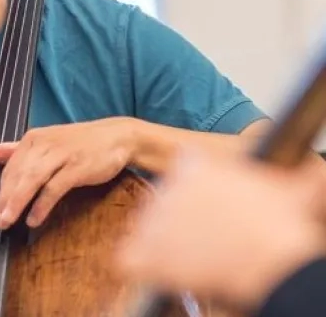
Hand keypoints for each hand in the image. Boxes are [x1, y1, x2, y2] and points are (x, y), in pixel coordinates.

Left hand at [0, 118, 134, 229]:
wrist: (117, 137)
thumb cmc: (79, 143)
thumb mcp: (47, 142)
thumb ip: (17, 149)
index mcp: (33, 139)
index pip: (10, 167)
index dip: (0, 190)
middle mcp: (44, 144)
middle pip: (18, 174)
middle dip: (4, 199)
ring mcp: (61, 155)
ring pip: (31, 179)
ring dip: (17, 202)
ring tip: (7, 221)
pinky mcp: (77, 167)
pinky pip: (54, 188)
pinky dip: (42, 204)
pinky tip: (34, 219)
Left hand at [115, 149, 325, 310]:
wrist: (272, 262)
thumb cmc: (280, 227)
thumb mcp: (290, 188)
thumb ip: (299, 173)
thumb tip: (319, 167)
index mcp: (194, 167)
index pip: (180, 171)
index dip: (194, 193)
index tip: (208, 208)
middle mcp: (166, 188)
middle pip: (161, 202)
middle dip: (178, 220)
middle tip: (203, 238)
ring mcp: (152, 220)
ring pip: (145, 229)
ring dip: (162, 243)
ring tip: (190, 257)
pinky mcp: (142, 254)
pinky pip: (130, 259)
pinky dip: (141, 266)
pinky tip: (159, 271)